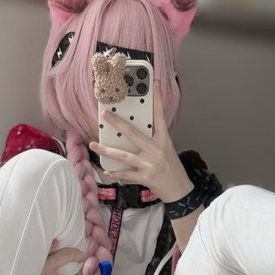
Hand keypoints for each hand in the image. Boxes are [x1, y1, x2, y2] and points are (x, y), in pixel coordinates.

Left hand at [88, 80, 193, 203]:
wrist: (180, 191)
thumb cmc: (172, 169)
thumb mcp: (167, 149)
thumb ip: (153, 140)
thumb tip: (134, 132)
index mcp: (164, 140)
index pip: (160, 116)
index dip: (158, 99)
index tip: (154, 84)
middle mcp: (156, 150)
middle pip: (133, 133)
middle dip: (117, 123)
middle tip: (105, 114)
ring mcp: (150, 164)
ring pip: (124, 156)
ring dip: (107, 150)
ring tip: (94, 144)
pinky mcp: (145, 177)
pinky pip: (126, 174)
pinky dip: (115, 173)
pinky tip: (106, 171)